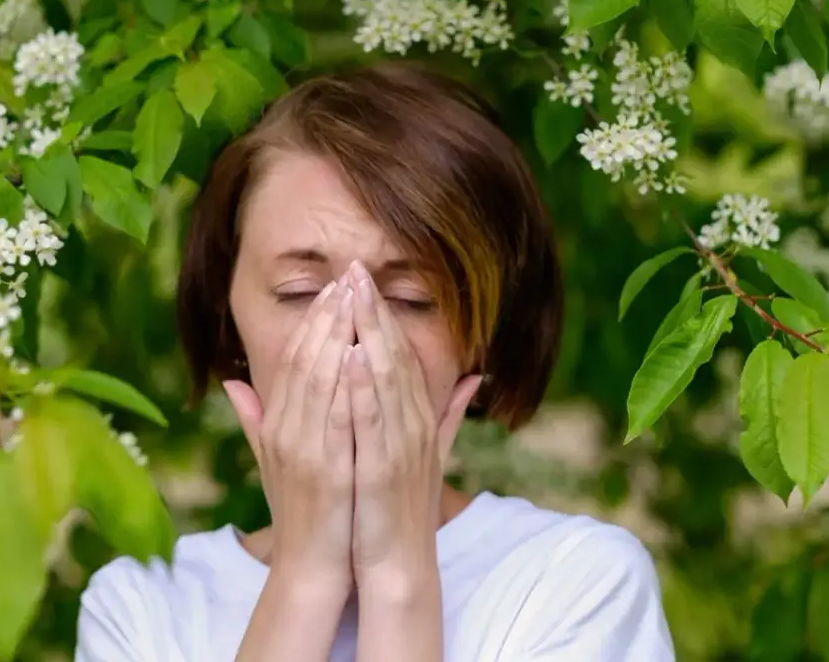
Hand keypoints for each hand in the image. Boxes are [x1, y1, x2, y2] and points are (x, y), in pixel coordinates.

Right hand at [223, 275, 356, 592]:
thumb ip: (256, 419)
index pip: (292, 360)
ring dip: (337, 336)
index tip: (333, 287)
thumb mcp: (273, 459)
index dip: (312, 321)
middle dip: (327, 316)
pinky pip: (337, 416)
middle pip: (304, 360)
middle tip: (347, 277)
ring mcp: (304, 450)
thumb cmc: (302, 511)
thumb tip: (231, 382)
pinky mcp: (327, 469)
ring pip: (319, 380)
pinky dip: (347, 383)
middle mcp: (285, 432)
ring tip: (354, 299)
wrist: (311, 567)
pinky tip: (361, 352)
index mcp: (277, 426)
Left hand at [345, 261, 481, 585]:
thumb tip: (477, 374)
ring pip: (386, 378)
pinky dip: (363, 387)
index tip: (362, 277)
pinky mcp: (384, 469)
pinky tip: (351, 356)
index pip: (400, 353)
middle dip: (374, 309)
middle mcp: (414, 424)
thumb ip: (448, 411)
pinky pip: (372, 420)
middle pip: (394, 355)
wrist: (399, 563)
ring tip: (351, 294)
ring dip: (368, 333)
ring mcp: (401, 445)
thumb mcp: (428, 451)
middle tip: (356, 266)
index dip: (382, 313)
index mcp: (418, 417)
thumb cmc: (403, 507)